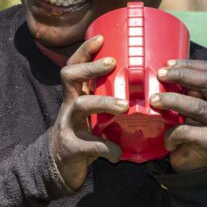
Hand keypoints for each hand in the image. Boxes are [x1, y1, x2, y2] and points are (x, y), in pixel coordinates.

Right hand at [49, 34, 126, 190]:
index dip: (85, 51)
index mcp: (75, 96)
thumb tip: (148, 90)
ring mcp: (68, 126)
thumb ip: (109, 102)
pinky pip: (90, 145)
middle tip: (112, 63)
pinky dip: (107, 148)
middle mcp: (68, 106)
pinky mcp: (72, 148)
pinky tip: (119, 154)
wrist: (59, 169)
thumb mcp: (92, 115)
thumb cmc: (83, 135)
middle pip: (70, 77)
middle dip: (91, 68)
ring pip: (81, 106)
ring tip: (124, 106)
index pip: (74, 66)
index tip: (101, 37)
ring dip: (103, 102)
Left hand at [151, 59, 206, 172]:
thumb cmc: (195, 127)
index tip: (168, 64)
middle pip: (206, 82)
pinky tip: (167, 139)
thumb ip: (189, 88)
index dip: (188, 65)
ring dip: (171, 100)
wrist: (200, 163)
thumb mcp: (195, 103)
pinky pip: (187, 130)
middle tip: (159, 76)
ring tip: (154, 100)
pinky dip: (172, 134)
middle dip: (180, 76)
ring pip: (196, 105)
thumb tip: (166, 70)